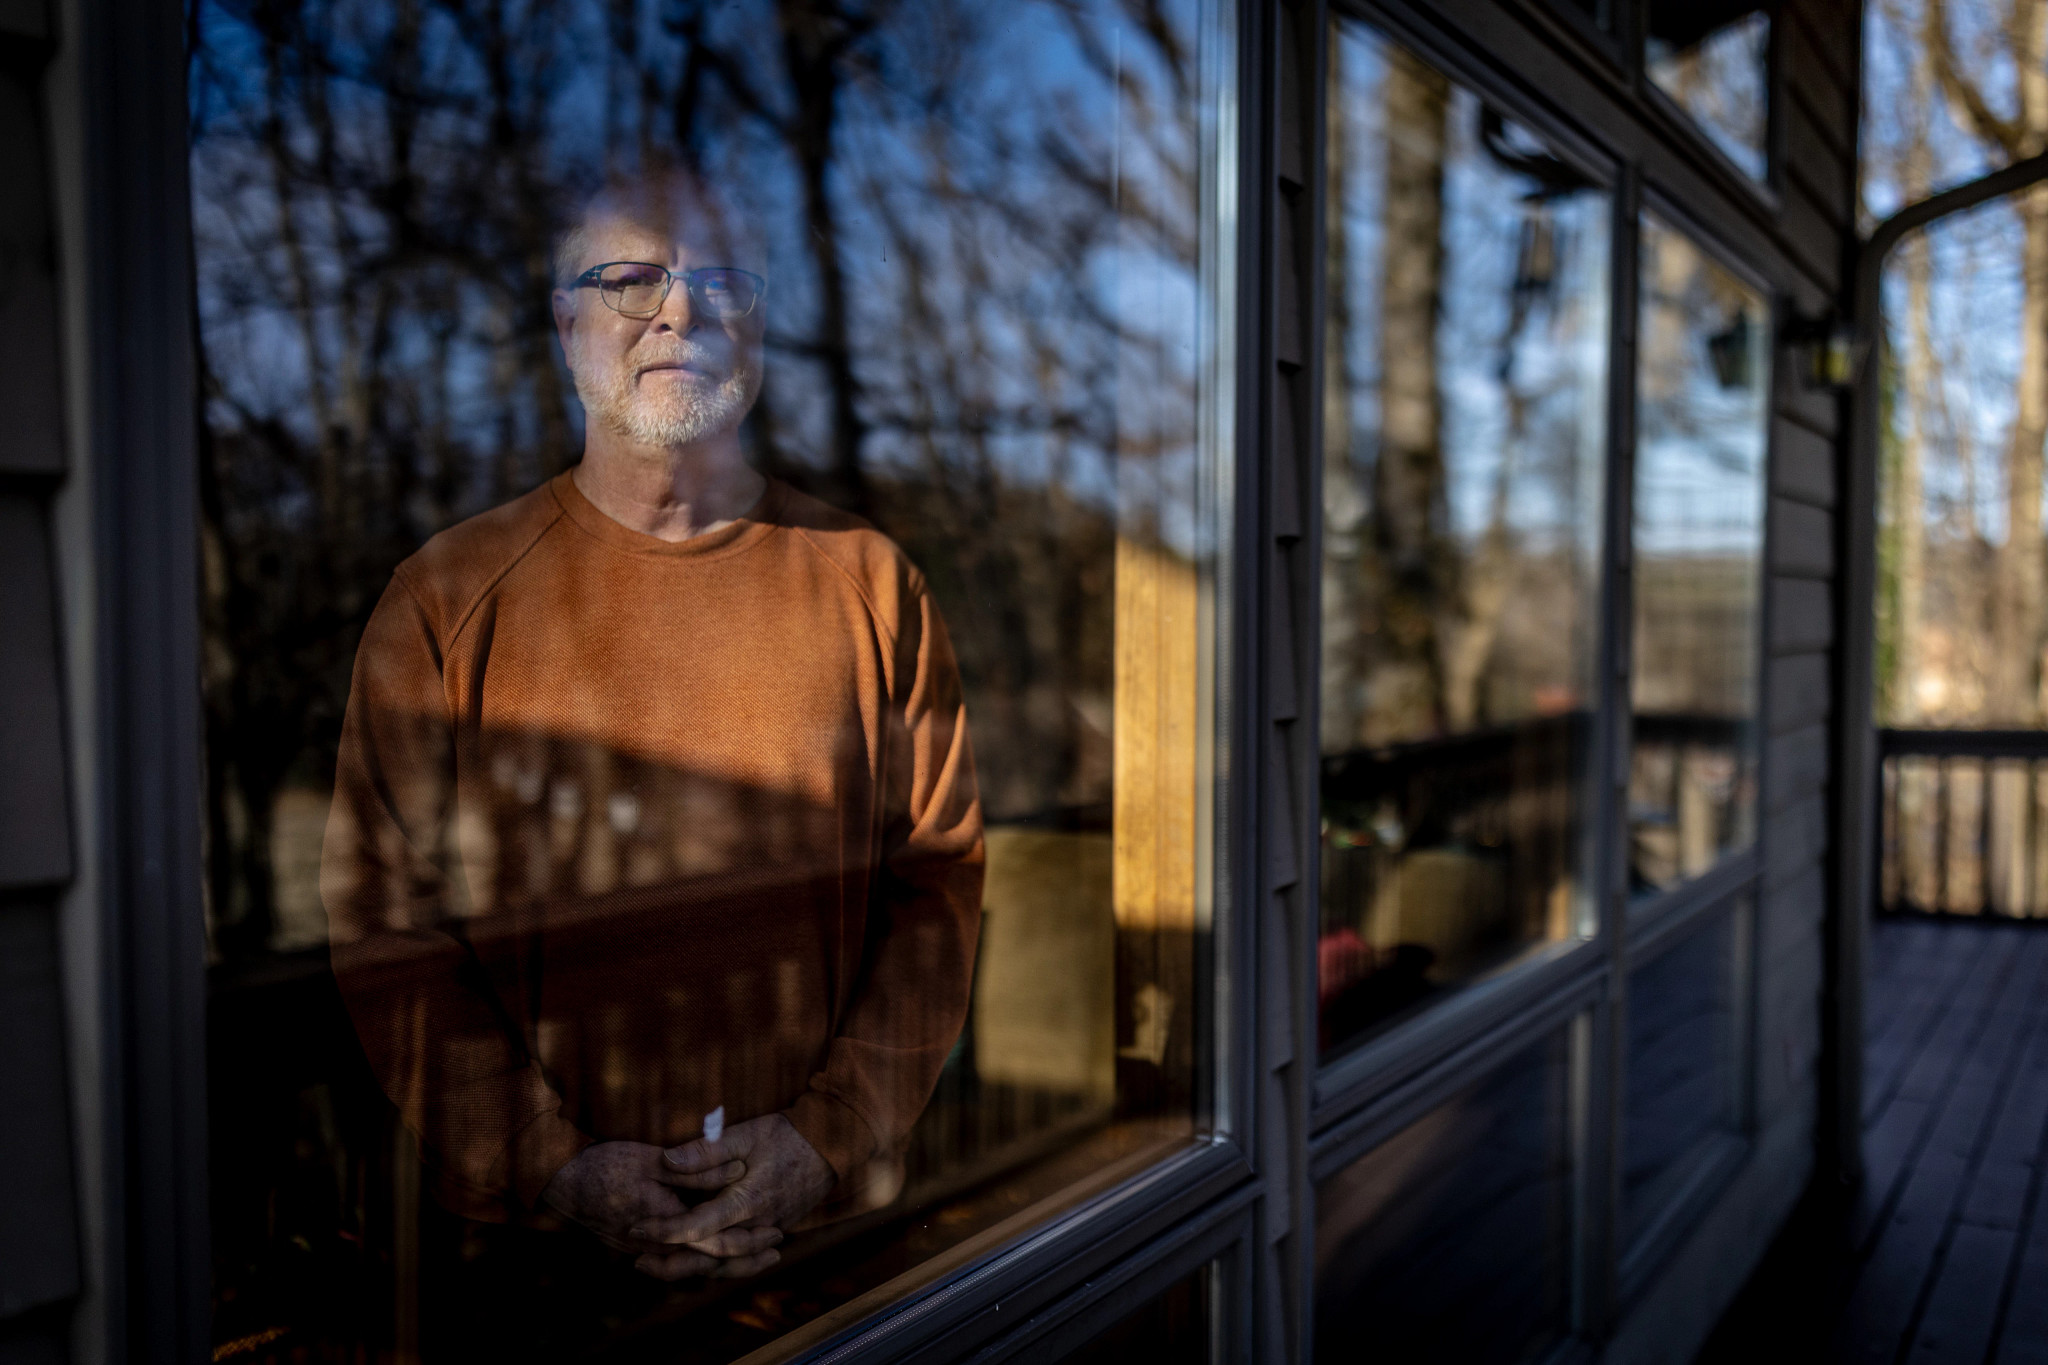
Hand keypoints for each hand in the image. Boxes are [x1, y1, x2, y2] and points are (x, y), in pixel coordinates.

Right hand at [537, 1140, 781, 1278]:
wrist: (559, 1182)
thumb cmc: (604, 1167)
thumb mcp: (651, 1160)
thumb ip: (696, 1167)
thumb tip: (737, 1169)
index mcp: (664, 1226)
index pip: (716, 1242)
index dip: (749, 1239)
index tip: (778, 1234)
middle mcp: (657, 1248)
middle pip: (710, 1262)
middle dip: (745, 1259)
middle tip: (777, 1250)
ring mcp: (644, 1251)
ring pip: (693, 1266)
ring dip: (727, 1262)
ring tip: (757, 1255)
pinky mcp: (637, 1247)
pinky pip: (677, 1262)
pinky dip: (701, 1259)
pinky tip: (717, 1251)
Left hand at [627, 1113, 836, 1280]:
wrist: (832, 1144)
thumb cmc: (787, 1135)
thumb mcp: (746, 1133)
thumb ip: (706, 1150)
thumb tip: (666, 1160)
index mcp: (746, 1201)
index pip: (697, 1227)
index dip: (664, 1231)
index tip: (636, 1228)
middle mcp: (757, 1225)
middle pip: (708, 1258)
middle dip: (671, 1262)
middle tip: (638, 1260)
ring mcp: (768, 1231)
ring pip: (727, 1265)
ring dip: (693, 1270)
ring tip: (661, 1268)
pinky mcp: (774, 1230)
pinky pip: (743, 1260)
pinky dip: (720, 1267)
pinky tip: (701, 1265)